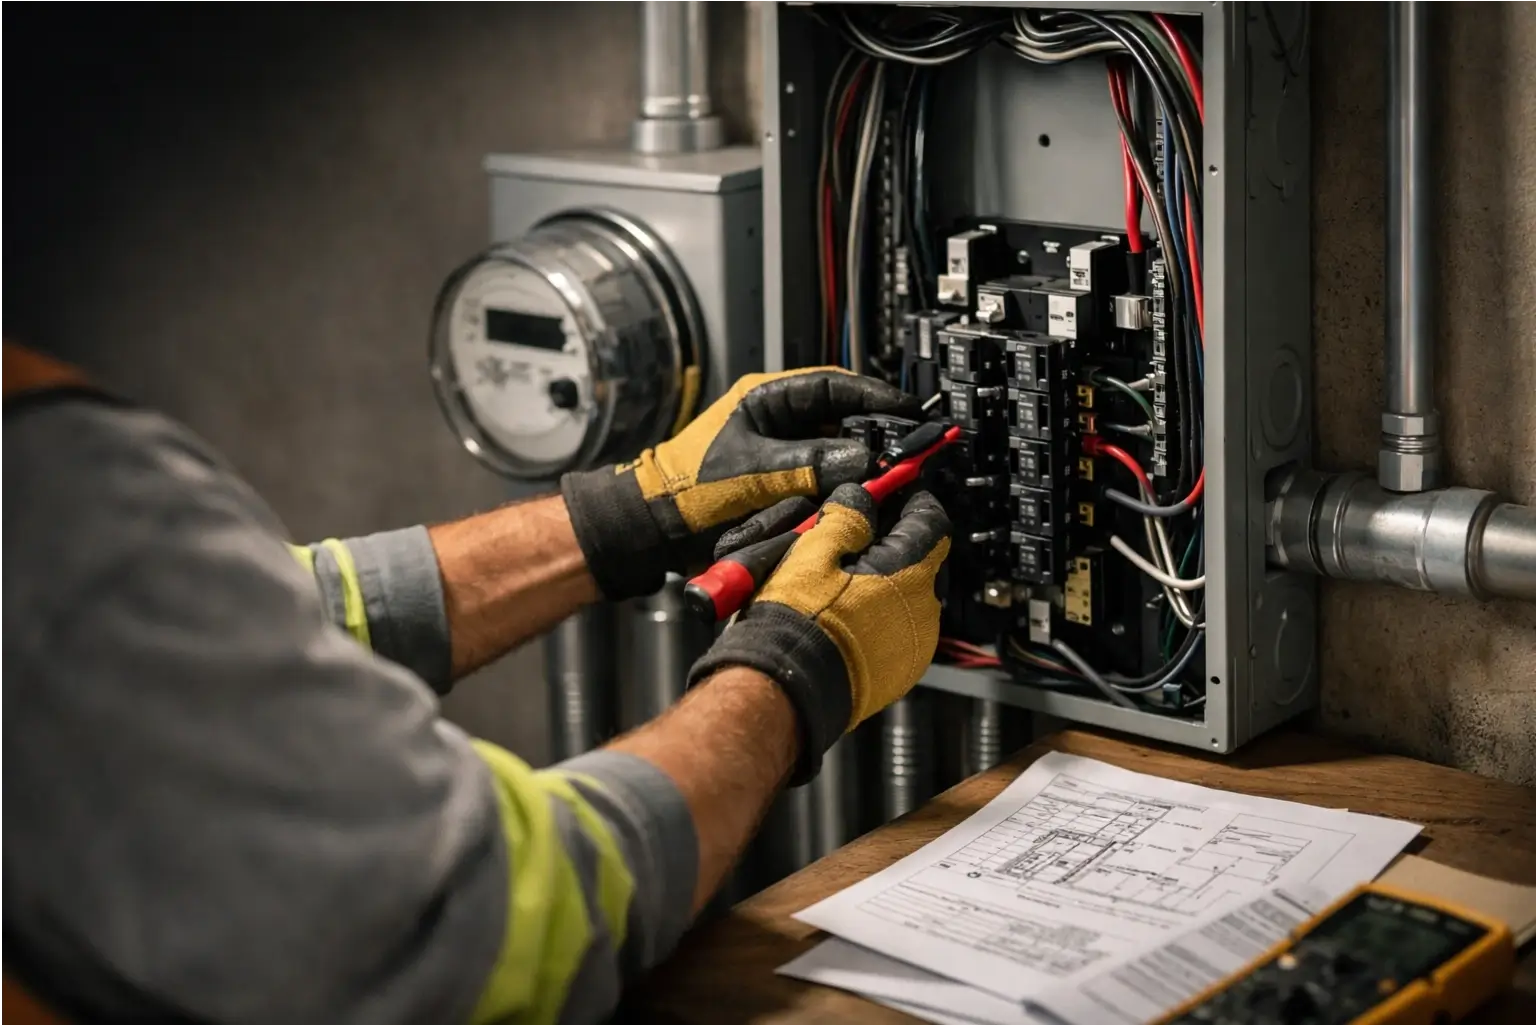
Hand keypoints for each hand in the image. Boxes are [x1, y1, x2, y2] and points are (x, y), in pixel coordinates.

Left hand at [560, 368, 914, 600]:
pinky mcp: (783, 488)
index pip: (832, 385)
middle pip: (841, 420)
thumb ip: (807, 463)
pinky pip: (822, 484)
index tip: (907, 410)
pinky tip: (856, 500)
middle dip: (872, 437)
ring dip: (856, 469)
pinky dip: (839, 493)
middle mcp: (778, 423)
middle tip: (904, 452)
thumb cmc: (686, 489)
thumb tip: (861, 458)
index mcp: (766, 399)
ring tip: (885, 477)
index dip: (874, 396)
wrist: (655, 530)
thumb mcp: (751, 470)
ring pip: (836, 455)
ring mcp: (782, 456)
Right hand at [687, 484, 950, 783]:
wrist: (789, 686)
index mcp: (910, 573)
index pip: (932, 520)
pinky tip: (850, 616)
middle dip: (896, 543)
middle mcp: (925, 608)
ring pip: (911, 595)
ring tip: (847, 582)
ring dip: (889, 581)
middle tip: (859, 539)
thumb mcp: (814, 550)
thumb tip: (862, 497)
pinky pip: (901, 630)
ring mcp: (917, 643)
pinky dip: (883, 616)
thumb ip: (847, 515)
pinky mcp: (903, 669)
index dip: (913, 501)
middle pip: (922, 559)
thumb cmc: (799, 620)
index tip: (895, 493)